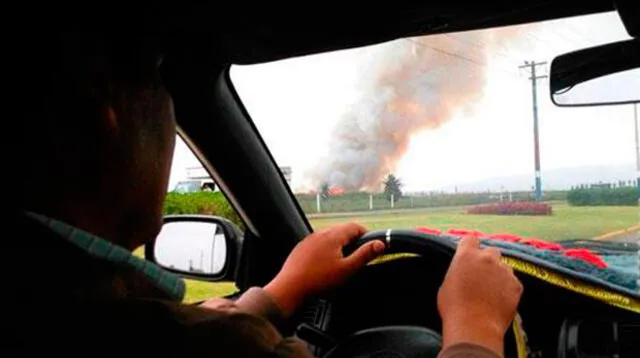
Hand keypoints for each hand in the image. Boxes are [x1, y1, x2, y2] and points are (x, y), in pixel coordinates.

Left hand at [264, 222, 384, 316]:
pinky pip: (318, 244)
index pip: (355, 226)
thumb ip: (365, 255)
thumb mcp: (347, 269)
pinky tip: (326, 264)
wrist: (290, 287)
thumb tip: (380, 244)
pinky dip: (326, 250)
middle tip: (360, 254)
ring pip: (329, 237)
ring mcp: (309, 240)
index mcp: (333, 235)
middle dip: (353, 240)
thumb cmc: (319, 280)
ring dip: (339, 244)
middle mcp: (320, 233)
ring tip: (344, 260)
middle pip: (342, 230)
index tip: (372, 244)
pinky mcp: (301, 248)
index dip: (366, 234)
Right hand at [437, 235, 522, 355]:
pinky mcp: (516, 285)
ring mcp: (504, 271)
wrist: (474, 326)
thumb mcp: (447, 284)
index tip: (470, 253)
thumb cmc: (454, 308)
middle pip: (492, 251)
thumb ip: (458, 271)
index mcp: (466, 255)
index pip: (471, 239)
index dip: (471, 246)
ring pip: (504, 267)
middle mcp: (487, 258)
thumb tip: (462, 272)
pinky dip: (508, 289)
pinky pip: (513, 282)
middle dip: (488, 261)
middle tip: (482, 276)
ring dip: (499, 275)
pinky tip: (500, 301)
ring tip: (492, 293)